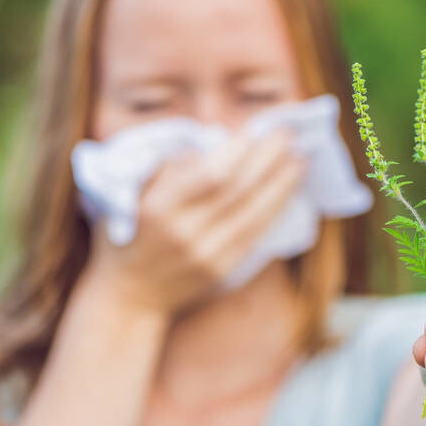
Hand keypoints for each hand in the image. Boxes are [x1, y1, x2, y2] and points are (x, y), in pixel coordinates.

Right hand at [83, 128, 306, 318]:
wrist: (128, 294)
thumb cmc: (125, 233)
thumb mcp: (128, 194)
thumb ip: (167, 168)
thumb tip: (209, 145)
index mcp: (159, 208)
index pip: (211, 176)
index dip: (238, 152)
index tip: (254, 131)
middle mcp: (185, 232)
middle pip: (239, 191)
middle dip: (268, 159)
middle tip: (289, 135)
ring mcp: (207, 254)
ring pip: (255, 214)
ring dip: (282, 185)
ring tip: (300, 160)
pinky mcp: (222, 269)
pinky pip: (256, 234)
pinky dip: (274, 210)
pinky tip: (288, 192)